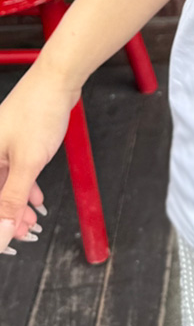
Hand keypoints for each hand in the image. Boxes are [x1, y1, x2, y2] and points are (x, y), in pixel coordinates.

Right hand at [0, 63, 81, 253]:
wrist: (56, 81)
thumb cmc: (39, 112)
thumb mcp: (27, 163)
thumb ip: (12, 199)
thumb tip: (3, 232)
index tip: (8, 244)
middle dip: (7, 218)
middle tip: (25, 234)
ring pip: (4, 186)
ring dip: (18, 206)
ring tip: (33, 222)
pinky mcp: (13, 143)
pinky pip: (13, 173)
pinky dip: (24, 189)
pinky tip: (36, 201)